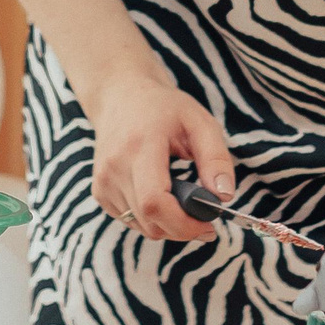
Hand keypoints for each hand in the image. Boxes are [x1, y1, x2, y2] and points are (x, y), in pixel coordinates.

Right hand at [86, 66, 231, 241]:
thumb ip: (216, 158)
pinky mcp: (100, 192)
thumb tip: (224, 195)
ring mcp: (104, 181)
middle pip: (150, 221)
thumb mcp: (199, 122)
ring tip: (181, 198)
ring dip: (168, 224)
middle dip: (182, 228)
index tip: (209, 225)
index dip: (183, 224)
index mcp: (140, 145)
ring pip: (142, 227)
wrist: (121, 96)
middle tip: (203, 216)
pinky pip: (131, 221)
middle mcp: (115, 166)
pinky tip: (160, 194)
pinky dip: (151, 218)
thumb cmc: (164, 108)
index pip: (154, 202)